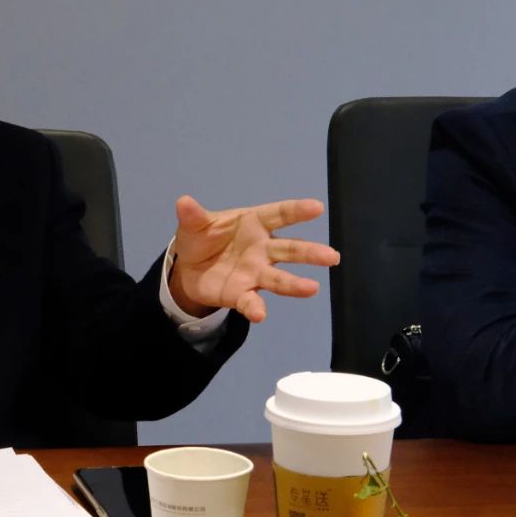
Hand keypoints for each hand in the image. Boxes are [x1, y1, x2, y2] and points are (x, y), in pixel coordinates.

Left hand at [169, 195, 339, 322]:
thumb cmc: (203, 238)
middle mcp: (262, 248)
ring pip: (279, 278)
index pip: (279, 214)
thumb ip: (192, 215)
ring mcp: (255, 272)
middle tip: (332, 256)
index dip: (296, 211)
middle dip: (310, 252)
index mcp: (253, 223)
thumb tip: (183, 202)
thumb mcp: (194, 224)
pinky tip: (260, 314)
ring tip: (312, 289)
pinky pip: (251, 302)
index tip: (316, 207)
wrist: (190, 268)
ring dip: (295, 284)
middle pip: (290, 249)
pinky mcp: (242, 293)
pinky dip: (255, 308)